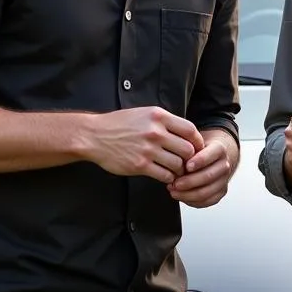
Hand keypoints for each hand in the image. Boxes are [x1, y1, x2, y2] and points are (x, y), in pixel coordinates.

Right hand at [84, 107, 202, 182]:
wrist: (94, 136)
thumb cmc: (120, 124)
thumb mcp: (145, 113)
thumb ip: (165, 121)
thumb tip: (187, 133)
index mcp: (159, 117)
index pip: (190, 130)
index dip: (197, 141)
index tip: (197, 148)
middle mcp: (155, 132)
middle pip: (187, 149)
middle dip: (190, 159)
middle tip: (188, 164)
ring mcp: (148, 149)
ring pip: (178, 164)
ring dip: (180, 170)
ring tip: (176, 171)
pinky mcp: (140, 165)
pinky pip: (164, 175)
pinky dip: (169, 178)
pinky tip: (166, 176)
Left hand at [168, 137, 234, 207]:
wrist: (211, 157)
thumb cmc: (197, 150)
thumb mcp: (192, 143)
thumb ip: (186, 148)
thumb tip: (174, 160)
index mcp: (219, 149)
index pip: (211, 154)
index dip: (199, 161)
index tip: (186, 166)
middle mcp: (224, 165)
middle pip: (208, 176)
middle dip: (189, 182)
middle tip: (174, 183)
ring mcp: (224, 180)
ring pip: (207, 192)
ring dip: (187, 194)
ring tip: (173, 191)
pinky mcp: (220, 193)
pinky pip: (206, 201)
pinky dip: (191, 201)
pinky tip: (180, 196)